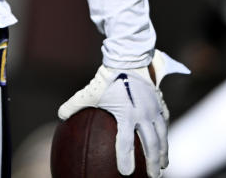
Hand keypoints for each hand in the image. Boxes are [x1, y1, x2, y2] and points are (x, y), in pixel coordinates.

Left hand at [58, 50, 188, 177]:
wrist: (128, 59)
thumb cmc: (107, 78)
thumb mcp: (90, 92)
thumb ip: (75, 104)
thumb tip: (60, 115)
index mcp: (126, 114)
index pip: (126, 142)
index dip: (126, 159)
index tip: (126, 173)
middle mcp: (143, 114)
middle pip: (150, 144)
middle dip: (153, 163)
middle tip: (153, 177)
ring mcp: (154, 109)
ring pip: (162, 136)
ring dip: (163, 152)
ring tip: (163, 165)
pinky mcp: (160, 103)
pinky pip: (165, 122)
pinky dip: (165, 135)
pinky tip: (164, 143)